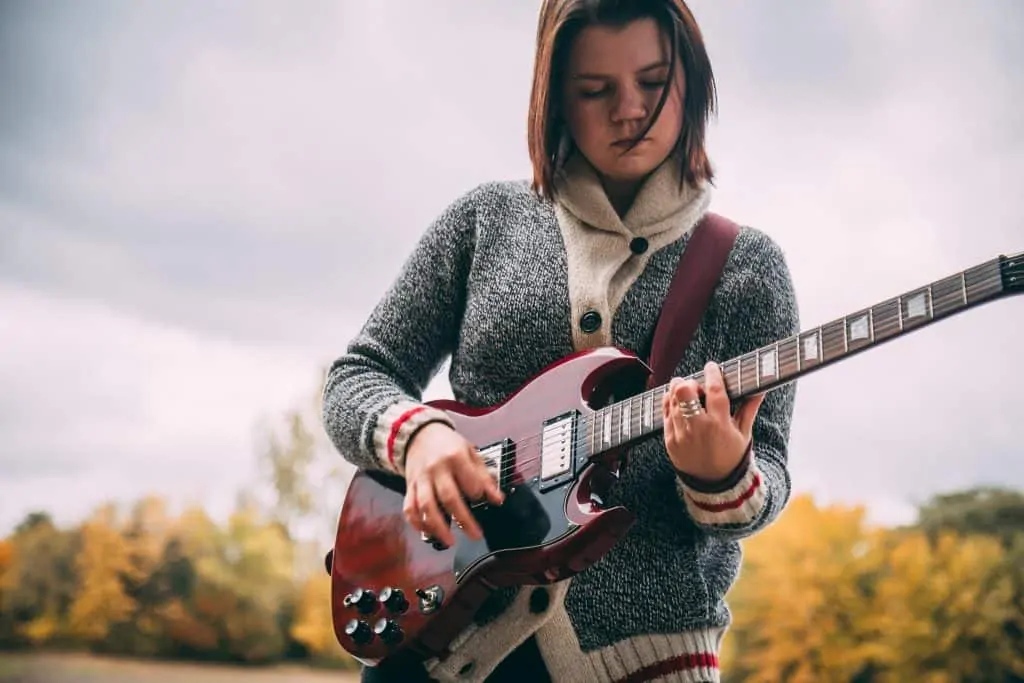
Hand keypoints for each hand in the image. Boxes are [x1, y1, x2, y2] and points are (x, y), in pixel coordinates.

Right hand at [402, 422, 504, 546]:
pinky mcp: (409, 487)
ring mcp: (420, 479)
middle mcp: (436, 469)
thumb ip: (485, 476)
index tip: (482, 500)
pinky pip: (409, 509)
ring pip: (426, 507)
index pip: (469, 481)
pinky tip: (429, 532)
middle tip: (476, 535)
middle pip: (449, 498)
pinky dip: (417, 523)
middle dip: (463, 520)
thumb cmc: (449, 445)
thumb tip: (498, 499)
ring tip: (450, 542)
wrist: (419, 434)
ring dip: (438, 527)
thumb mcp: (471, 452)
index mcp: (455, 457)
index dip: (478, 494)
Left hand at [662, 361, 762, 481]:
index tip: (711, 367)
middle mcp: (698, 428)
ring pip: (672, 399)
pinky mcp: (669, 440)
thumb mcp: (744, 434)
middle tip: (696, 386)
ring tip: (687, 392)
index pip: (714, 390)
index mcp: (720, 424)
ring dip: (678, 390)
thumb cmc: (732, 457)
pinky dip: (670, 403)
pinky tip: (678, 402)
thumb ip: (749, 408)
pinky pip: (664, 413)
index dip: (712, 373)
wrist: (715, 486)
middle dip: (690, 382)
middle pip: (684, 391)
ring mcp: (681, 434)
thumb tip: (761, 388)